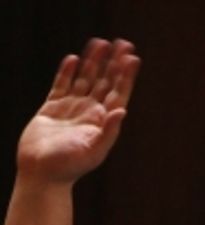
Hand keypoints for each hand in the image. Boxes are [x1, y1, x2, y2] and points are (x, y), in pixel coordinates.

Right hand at [18, 39, 139, 185]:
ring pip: (85, 79)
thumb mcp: (93, 150)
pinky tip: (74, 59)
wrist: (42, 172)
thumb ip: (108, 131)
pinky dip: (67, 71)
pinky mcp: (52, 108)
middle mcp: (90, 114)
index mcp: (102, 122)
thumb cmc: (69, 167)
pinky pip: (62, 85)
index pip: (118, 93)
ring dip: (93, 62)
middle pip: (105, 82)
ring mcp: (71, 109)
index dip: (125, 76)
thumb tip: (122, 110)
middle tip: (122, 43)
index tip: (133, 58)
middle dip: (114, 63)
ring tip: (100, 43)